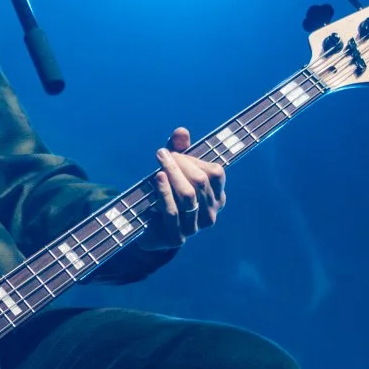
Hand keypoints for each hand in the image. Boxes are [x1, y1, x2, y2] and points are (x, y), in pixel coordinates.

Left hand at [137, 127, 226, 249]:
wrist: (151, 231)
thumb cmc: (167, 195)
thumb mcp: (174, 171)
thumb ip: (179, 150)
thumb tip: (181, 131)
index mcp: (217, 197)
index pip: (215, 173)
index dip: (195, 159)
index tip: (175, 152)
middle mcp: (211, 213)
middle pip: (200, 181)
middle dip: (180, 163)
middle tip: (162, 153)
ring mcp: (196, 227)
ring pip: (188, 195)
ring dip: (172, 173)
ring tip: (160, 160)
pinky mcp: (177, 237)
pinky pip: (172, 211)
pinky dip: (164, 192)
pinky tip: (158, 177)